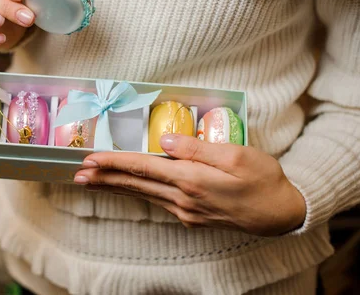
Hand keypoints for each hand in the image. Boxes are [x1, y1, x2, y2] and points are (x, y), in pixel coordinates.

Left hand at [74, 134, 306, 236]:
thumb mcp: (236, 156)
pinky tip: (129, 188)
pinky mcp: (192, 217)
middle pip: (136, 185)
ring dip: (117, 187)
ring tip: (93, 181)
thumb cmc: (263, 179)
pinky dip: (138, 192)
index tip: (90, 159)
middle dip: (105, 178)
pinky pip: (157, 202)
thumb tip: (164, 140)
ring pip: (143, 195)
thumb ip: (197, 148)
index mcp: (192, 179)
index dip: (114, 163)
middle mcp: (183, 199)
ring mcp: (186, 211)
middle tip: (78, 174)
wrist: (281, 214)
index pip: (142, 167)